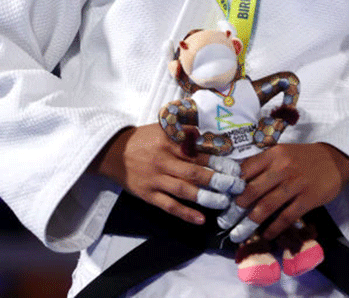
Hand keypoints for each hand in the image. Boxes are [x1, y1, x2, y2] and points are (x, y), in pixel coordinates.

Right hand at [90, 124, 243, 224]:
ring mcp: (156, 179)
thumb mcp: (161, 129)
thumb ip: (182, 132)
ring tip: (224, 202)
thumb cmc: (141, 140)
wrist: (112, 152)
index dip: (218, 160)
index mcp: (168, 142)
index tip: (235, 167)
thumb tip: (206, 133)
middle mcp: (163, 160)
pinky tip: (200, 219)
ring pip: (184, 190)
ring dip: (206, 197)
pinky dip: (185, 213)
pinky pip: (169, 206)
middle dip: (218, 180)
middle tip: (237, 186)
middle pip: (194, 172)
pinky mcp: (148, 195)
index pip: (198, 152)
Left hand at [229, 143, 348, 241]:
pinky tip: (266, 235)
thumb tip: (237, 180)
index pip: (245, 170)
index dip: (231, 186)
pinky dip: (274, 228)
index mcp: (272, 155)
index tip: (222, 199)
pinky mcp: (307, 199)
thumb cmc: (303, 158)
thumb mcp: (282, 153)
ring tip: (239, 233)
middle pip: (252, 190)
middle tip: (226, 220)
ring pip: (266, 206)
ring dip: (250, 222)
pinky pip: (286, 217)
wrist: (335, 159)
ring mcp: (295, 184)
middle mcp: (282, 168)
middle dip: (236, 208)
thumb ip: (262, 164)